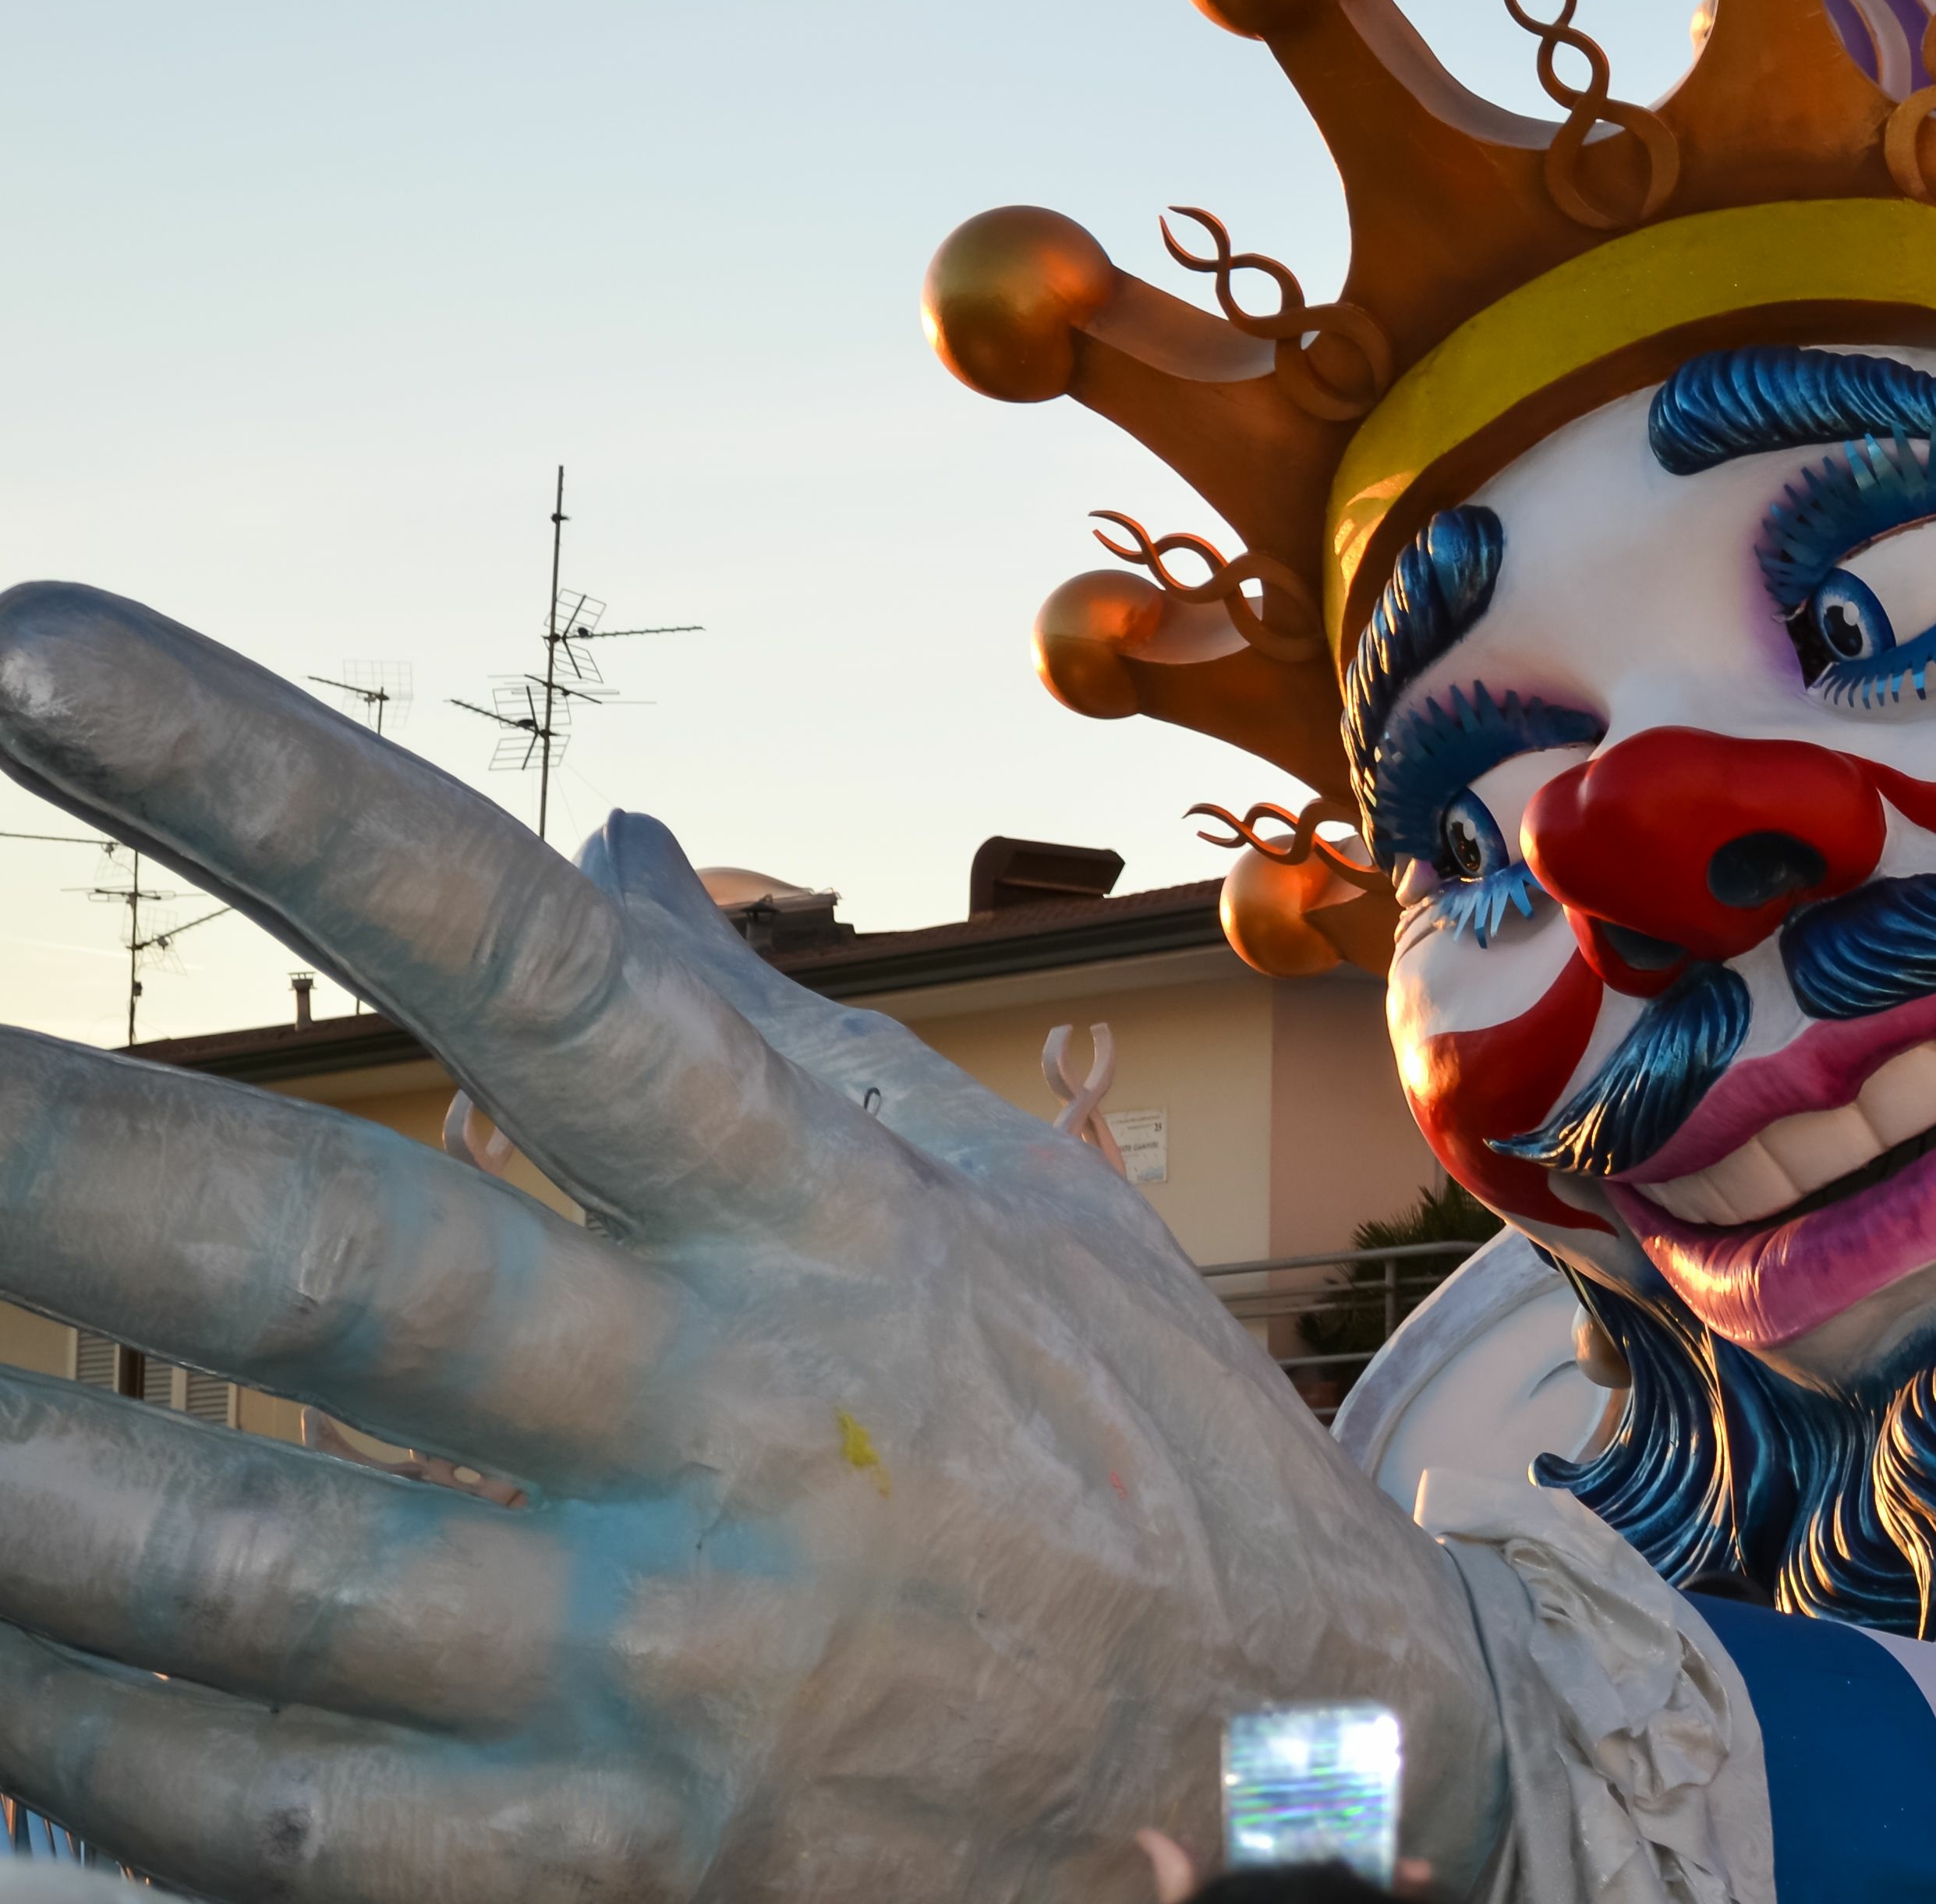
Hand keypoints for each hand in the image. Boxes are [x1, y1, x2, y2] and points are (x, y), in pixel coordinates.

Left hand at [0, 586, 1502, 1901]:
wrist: (1307, 1791)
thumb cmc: (1146, 1443)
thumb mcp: (1011, 1206)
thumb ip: (771, 1034)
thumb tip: (596, 841)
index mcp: (837, 1227)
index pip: (539, 972)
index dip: (288, 802)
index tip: (42, 652)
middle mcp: (739, 1434)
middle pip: (344, 1273)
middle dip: (58, 1161)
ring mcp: (668, 1684)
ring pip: (246, 1585)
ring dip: (1, 1484)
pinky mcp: (620, 1885)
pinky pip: (278, 1837)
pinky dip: (75, 1749)